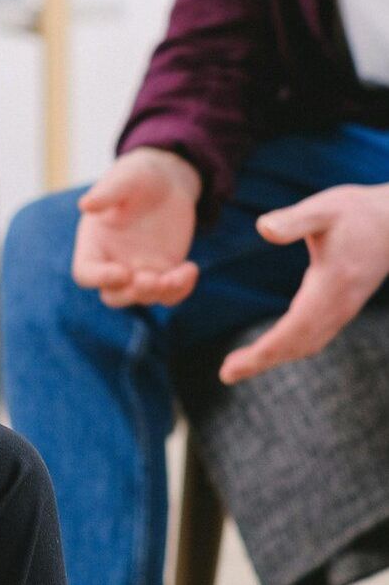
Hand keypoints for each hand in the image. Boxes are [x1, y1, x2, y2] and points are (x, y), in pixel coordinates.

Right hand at [72, 147, 201, 306]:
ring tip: (179, 274)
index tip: (122, 272)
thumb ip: (106, 193)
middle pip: (113, 296)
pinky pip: (170, 293)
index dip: (100, 278)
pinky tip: (191, 269)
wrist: (165, 181)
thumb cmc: (137, 177)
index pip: (86, 273)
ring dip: (160, 292)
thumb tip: (86, 204)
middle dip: (131, 294)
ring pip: (144, 297)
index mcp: (94, 245)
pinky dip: (181, 289)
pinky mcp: (164, 272)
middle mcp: (113, 263)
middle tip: (152, 280)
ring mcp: (139, 271)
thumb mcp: (124, 178)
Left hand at [220, 183, 388, 383]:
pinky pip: (315, 337)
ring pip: (307, 344)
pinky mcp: (343, 306)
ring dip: (274, 357)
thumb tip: (262, 227)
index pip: (293, 330)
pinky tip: (270, 350)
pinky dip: (289, 348)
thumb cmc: (358, 212)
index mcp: (330, 286)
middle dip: (261, 361)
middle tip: (226, 374)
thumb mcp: (324, 209)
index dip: (263, 352)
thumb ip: (293, 221)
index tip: (234, 366)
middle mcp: (338, 305)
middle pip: (297, 345)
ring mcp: (343, 308)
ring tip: (239, 366)